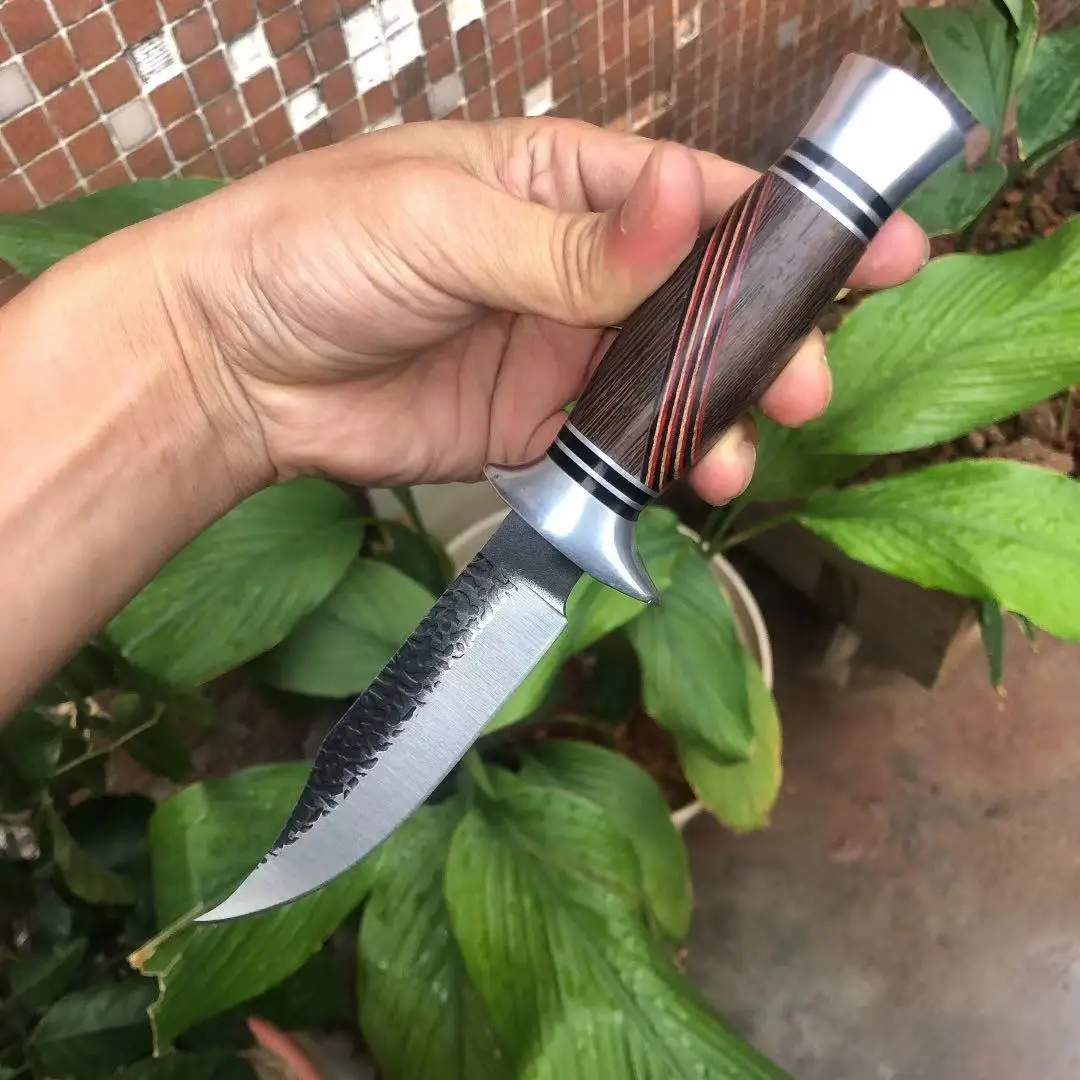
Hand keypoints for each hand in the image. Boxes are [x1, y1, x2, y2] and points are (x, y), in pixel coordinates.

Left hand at [164, 117, 928, 504]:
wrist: (235, 365)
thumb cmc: (319, 252)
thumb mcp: (443, 226)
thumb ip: (568, 242)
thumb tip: (681, 208)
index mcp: (560, 185)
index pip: (694, 196)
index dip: (786, 221)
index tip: (874, 246)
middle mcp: (575, 269)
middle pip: (699, 298)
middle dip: (764, 335)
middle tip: (809, 377)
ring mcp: (558, 352)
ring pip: (667, 381)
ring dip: (718, 411)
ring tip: (747, 444)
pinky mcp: (533, 427)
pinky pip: (614, 445)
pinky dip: (656, 463)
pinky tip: (688, 480)